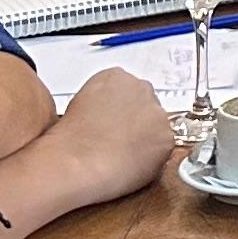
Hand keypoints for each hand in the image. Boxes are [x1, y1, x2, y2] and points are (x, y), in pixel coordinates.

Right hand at [26, 70, 177, 203]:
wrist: (77, 162)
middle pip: (147, 104)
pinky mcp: (166, 136)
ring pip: (157, 125)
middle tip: (121, 139)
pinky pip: (164, 146)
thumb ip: (101, 101)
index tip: (117, 122)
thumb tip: (108, 113)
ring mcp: (156, 112)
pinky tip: (132, 161)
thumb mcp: (77, 105)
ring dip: (146, 137)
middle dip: (137, 121)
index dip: (122, 110)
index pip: (129, 89)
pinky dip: (153, 156)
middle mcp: (140, 88)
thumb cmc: (70, 141)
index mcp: (116, 76)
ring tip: (123, 153)